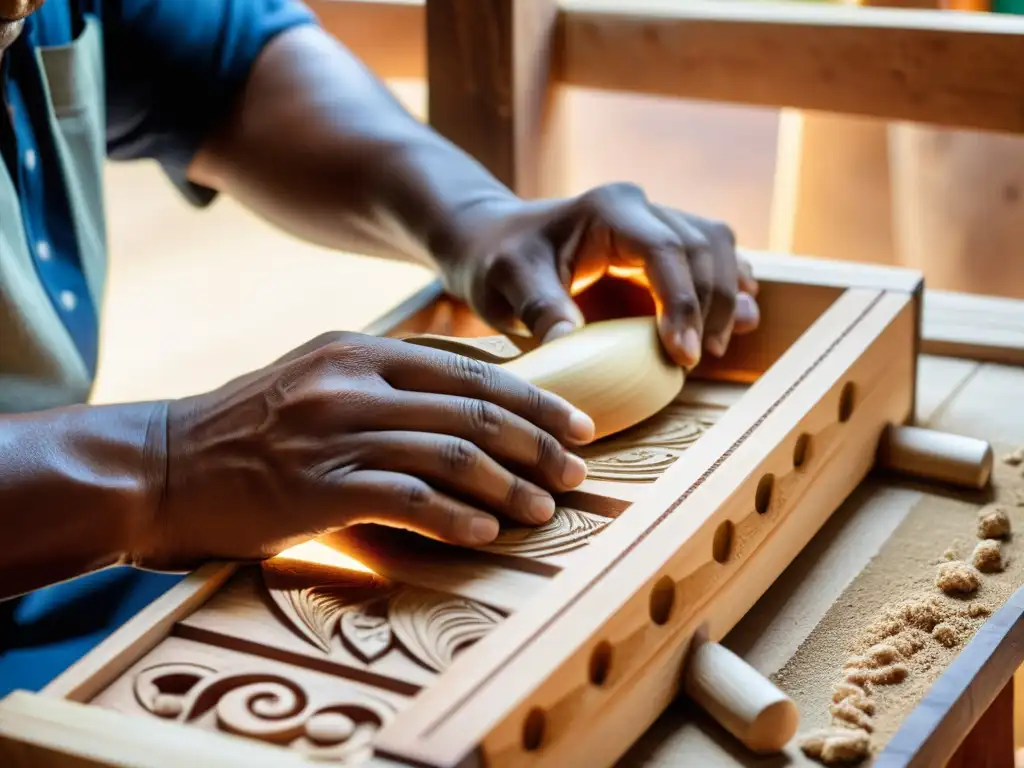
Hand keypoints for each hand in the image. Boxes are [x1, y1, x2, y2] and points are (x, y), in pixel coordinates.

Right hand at [132, 333, 594, 570]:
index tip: (576, 424)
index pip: (472, 371)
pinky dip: (456, 519)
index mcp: (363, 350)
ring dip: (510, 486)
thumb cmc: (250, 426)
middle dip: (539, 442)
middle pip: (475, 411)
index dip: (534, 398)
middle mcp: (356, 383)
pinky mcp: (319, 487)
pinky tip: (486, 533)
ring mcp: (337, 433)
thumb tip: (472, 393)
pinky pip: (410, 501)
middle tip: (578, 470)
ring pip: (453, 456)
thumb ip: (390, 379)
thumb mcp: (320, 377)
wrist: (161, 463)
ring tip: (545, 509)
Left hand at [444, 183, 759, 368]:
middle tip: (697, 358)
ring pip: (717, 247)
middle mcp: (639, 208)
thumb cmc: (497, 262)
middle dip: (710, 304)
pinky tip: (736, 320)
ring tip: (717, 346)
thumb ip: (540, 309)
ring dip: (727, 295)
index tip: (684, 353)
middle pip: (702, 247)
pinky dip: (727, 287)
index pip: (664, 250)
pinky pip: (711, 257)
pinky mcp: (660, 246)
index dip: (681, 302)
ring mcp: (654, 222)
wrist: (493, 245)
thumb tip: (570, 342)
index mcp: (608, 209)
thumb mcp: (507, 285)